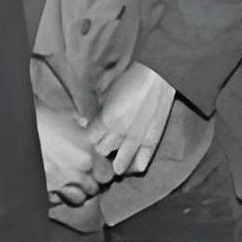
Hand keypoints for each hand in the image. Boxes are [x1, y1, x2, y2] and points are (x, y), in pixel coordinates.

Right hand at [36, 103, 111, 208]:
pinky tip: (56, 185)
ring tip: (72, 183)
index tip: (99, 168)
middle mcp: (78, 171)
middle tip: (85, 176)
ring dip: (77, 192)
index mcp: (89, 153)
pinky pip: (58, 200)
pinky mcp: (45, 188)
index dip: (104, 172)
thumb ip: (84, 127)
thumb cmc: (46, 118)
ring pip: (78, 199)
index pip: (108, 175)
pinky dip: (58, 195)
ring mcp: (61, 182)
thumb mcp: (71, 118)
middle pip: (94, 189)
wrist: (21, 126)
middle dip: (91, 183)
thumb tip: (85, 126)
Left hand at [85, 64, 179, 179]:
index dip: (91, 137)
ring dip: (116, 161)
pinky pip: (142, 161)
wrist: (158, 74)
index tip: (93, 136)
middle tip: (104, 144)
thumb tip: (83, 123)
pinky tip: (132, 166)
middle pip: (102, 150)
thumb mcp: (108, 93)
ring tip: (116, 160)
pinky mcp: (153, 139)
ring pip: (119, 161)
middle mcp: (120, 131)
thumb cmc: (131, 80)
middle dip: (101, 147)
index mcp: (107, 118)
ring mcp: (137, 138)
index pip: (90, 139)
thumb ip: (96, 110)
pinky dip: (135, 166)